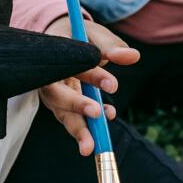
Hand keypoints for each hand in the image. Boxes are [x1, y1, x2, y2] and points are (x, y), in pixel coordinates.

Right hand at [40, 16, 139, 155]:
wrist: (63, 41)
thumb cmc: (77, 36)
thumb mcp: (93, 34)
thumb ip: (110, 45)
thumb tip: (132, 56)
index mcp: (54, 59)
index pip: (68, 69)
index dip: (90, 78)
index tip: (111, 84)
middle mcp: (50, 81)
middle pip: (58, 99)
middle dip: (76, 110)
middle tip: (96, 115)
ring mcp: (57, 97)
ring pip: (64, 116)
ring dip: (79, 131)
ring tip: (90, 147)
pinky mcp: (64, 107)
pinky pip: (75, 119)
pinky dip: (91, 123)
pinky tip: (108, 117)